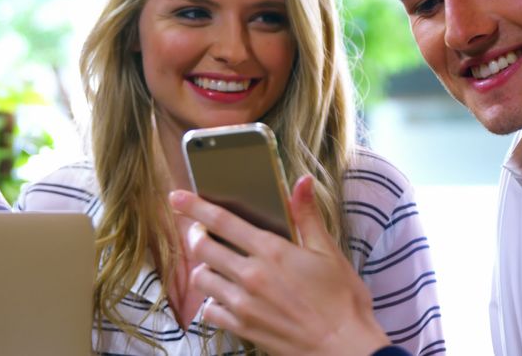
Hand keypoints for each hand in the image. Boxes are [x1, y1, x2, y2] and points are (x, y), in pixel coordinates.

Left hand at [169, 175, 390, 355]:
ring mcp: (244, 304)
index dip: (194, 206)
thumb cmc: (342, 300)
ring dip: (201, 268)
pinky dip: (211, 300)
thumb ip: (308, 216)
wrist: (344, 348)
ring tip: (213, 264)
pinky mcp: (243, 328)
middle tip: (198, 231)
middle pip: (202, 248)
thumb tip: (301, 183)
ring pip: (201, 278)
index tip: (177, 197)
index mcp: (272, 251)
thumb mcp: (329, 252)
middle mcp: (252, 276)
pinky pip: (210, 311)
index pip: (222, 221)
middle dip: (194, 235)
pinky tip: (224, 296)